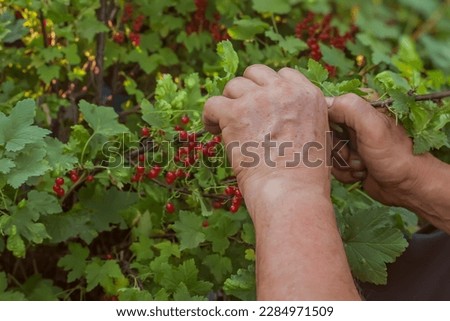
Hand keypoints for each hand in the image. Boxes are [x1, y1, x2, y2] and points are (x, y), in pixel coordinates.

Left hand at [203, 65, 330, 211]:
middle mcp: (284, 91)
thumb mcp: (318, 138)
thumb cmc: (305, 178)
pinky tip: (213, 129)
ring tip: (225, 125)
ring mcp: (259, 99)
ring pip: (233, 86)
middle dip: (247, 91)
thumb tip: (281, 118)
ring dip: (229, 103)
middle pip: (255, 73)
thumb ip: (301, 118)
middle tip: (242, 113)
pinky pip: (213, 104)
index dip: (268, 89)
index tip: (261, 106)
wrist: (291, 191)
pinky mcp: (235, 113)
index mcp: (309, 95)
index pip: (283, 75)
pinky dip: (209, 116)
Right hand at [327, 93, 422, 205]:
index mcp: (360, 106)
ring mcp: (352, 141)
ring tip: (362, 165)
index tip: (338, 137)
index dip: (326, 125)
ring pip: (327, 152)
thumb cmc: (396, 156)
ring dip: (341, 163)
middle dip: (336, 149)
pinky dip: (344, 173)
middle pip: (324, 133)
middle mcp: (354, 122)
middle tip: (353, 154)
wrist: (409, 187)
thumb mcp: (373, 127)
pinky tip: (361, 173)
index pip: (326, 108)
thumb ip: (349, 108)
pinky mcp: (350, 159)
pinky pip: (333, 166)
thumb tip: (323, 103)